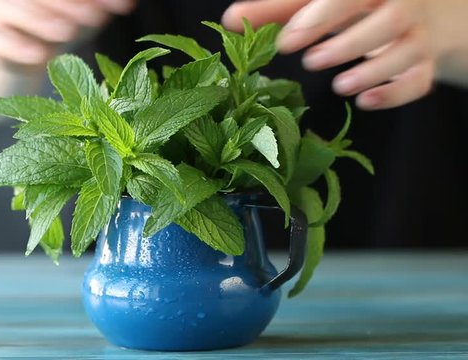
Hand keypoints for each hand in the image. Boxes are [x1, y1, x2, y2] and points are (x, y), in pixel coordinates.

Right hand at [0, 0, 135, 66]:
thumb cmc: (46, 26)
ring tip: (66, 31)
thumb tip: (127, 3)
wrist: (2, 53)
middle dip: (70, 3)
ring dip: (41, 20)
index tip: (122, 6)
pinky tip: (38, 55)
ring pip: (15, 10)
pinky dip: (17, 46)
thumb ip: (97, 6)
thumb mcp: (75, 13)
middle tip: (95, 16)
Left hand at [222, 0, 467, 109]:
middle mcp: (401, 5)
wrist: (419, 16)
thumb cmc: (356, 7)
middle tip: (311, 63)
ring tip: (338, 86)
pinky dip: (395, 94)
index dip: (319, 17)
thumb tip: (230, 20)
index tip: (286, 41)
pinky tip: (366, 102)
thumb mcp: (317, 4)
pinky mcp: (425, 66)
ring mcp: (418, 36)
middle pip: (386, 19)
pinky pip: (419, 80)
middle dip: (346, 42)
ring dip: (371, 70)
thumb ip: (277, 10)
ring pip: (405, 50)